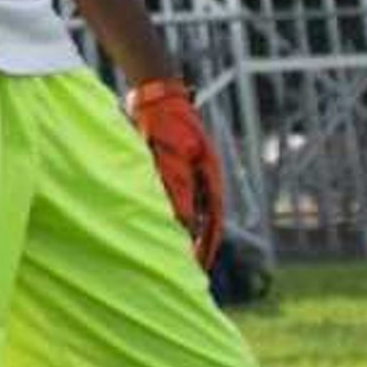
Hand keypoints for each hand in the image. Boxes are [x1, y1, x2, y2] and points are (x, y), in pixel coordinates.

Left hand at [127, 79, 224, 267]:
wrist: (154, 95)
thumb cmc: (166, 125)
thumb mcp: (174, 160)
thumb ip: (177, 192)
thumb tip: (181, 226)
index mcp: (210, 179)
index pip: (212, 222)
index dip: (206, 246)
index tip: (199, 269)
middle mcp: (202, 180)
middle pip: (201, 219)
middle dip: (195, 244)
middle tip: (186, 271)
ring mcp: (188, 173)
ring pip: (186, 210)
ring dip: (179, 231)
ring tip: (170, 255)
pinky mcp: (170, 168)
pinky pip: (170, 198)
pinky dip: (166, 214)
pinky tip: (153, 226)